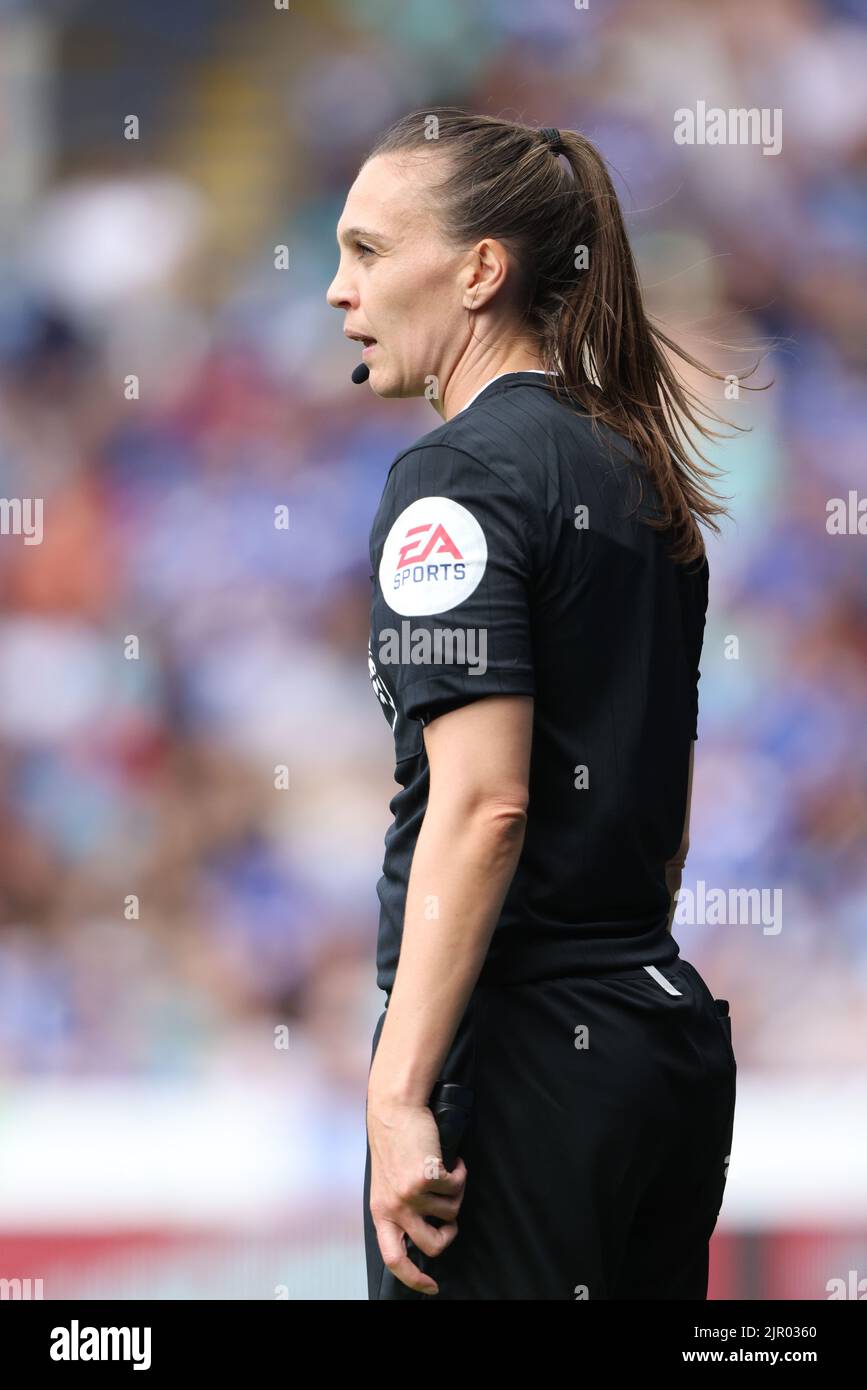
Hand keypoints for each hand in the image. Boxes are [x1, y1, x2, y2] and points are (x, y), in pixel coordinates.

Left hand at [367, 1096, 467, 1294]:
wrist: (394, 1108)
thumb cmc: (394, 1143)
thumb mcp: (387, 1182)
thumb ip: (399, 1208)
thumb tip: (423, 1230)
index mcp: (381, 1212)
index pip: (393, 1258)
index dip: (413, 1278)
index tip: (430, 1286)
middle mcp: (395, 1207)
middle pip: (432, 1244)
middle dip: (449, 1234)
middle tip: (451, 1217)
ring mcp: (411, 1193)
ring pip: (451, 1211)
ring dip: (454, 1192)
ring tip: (444, 1171)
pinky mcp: (427, 1177)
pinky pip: (457, 1186)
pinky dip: (459, 1172)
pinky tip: (450, 1158)